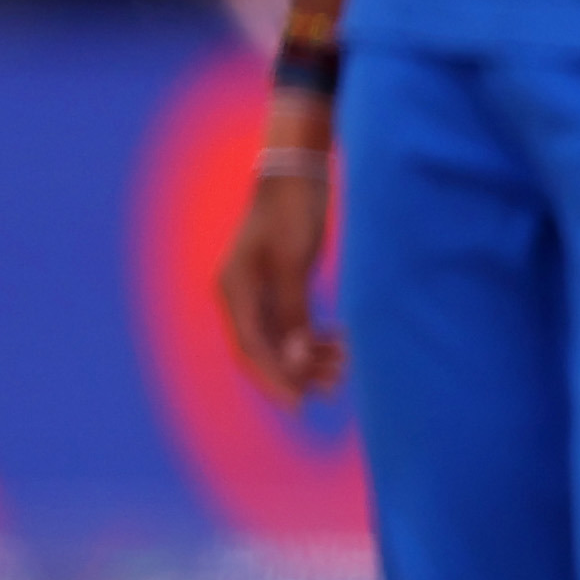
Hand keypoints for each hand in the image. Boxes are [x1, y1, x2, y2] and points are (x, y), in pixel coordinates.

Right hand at [214, 131, 345, 402]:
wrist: (297, 174)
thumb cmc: (293, 212)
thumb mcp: (294, 261)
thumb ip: (293, 310)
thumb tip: (296, 358)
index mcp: (236, 291)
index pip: (252, 349)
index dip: (276, 379)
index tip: (300, 404)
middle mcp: (241, 295)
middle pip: (265, 348)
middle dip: (297, 372)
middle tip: (333, 388)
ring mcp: (259, 290)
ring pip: (282, 337)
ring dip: (309, 356)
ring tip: (343, 368)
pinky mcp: (280, 284)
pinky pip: (292, 322)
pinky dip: (313, 336)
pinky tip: (339, 345)